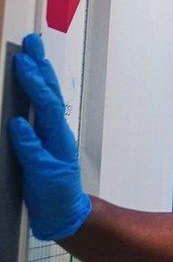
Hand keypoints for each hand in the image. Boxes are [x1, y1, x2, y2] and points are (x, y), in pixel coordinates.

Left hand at [8, 34, 89, 240]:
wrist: (64, 214)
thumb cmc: (49, 183)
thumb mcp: (39, 151)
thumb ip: (31, 130)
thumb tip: (17, 110)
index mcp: (53, 130)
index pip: (48, 93)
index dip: (40, 69)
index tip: (31, 46)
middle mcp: (57, 136)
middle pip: (50, 97)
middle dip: (39, 71)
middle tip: (30, 48)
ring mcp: (54, 152)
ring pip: (47, 117)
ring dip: (36, 92)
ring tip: (24, 71)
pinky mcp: (46, 172)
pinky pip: (34, 153)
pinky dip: (26, 138)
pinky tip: (18, 125)